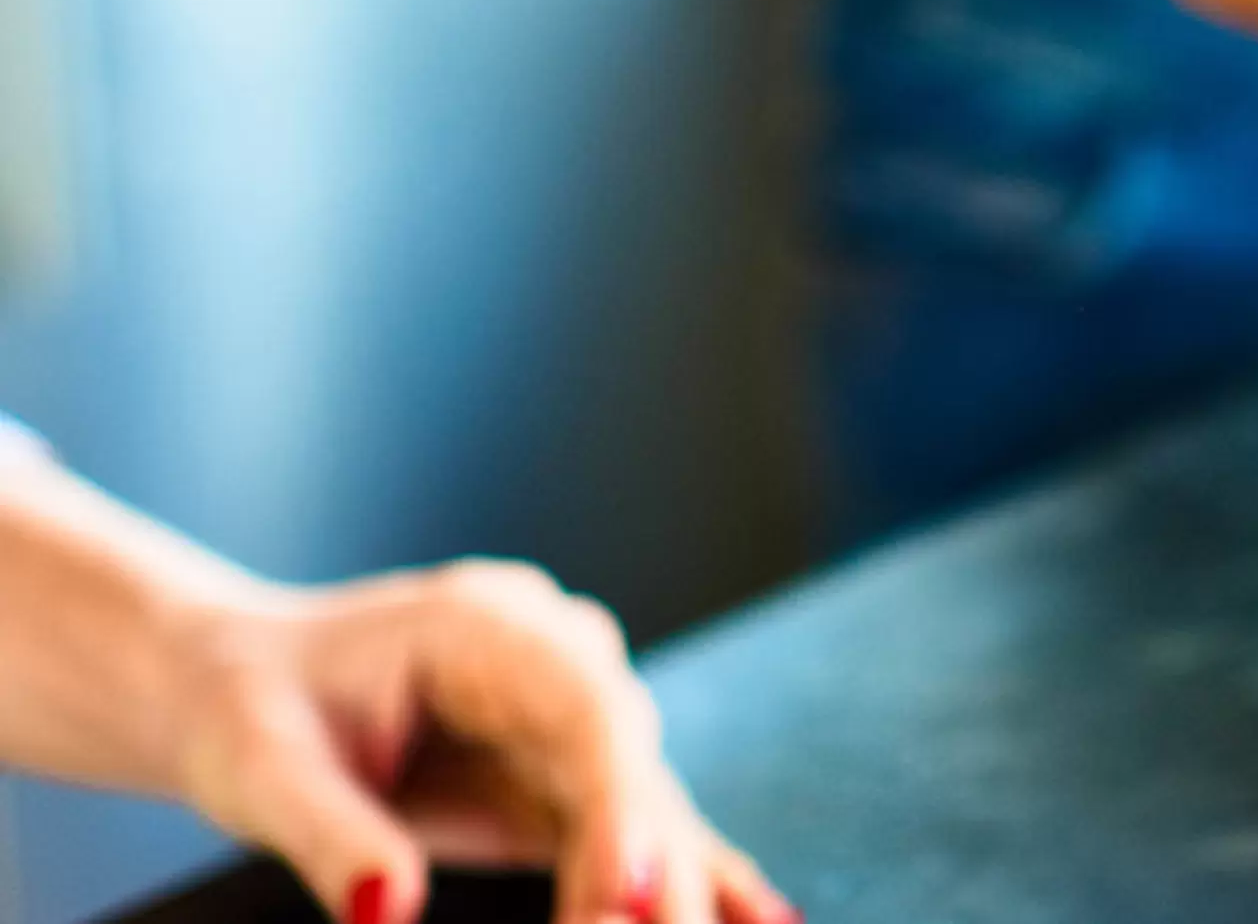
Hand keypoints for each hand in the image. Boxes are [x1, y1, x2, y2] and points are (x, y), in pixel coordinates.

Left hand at [171, 561, 786, 923]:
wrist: (236, 678)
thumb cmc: (246, 705)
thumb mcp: (264, 768)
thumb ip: (334, 836)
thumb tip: (391, 915)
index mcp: (490, 627)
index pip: (585, 711)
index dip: (620, 804)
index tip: (631, 894)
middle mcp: (555, 660)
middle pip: (629, 770)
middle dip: (651, 872)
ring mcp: (567, 715)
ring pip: (644, 806)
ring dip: (670, 888)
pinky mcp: (562, 773)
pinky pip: (633, 827)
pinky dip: (681, 876)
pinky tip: (756, 918)